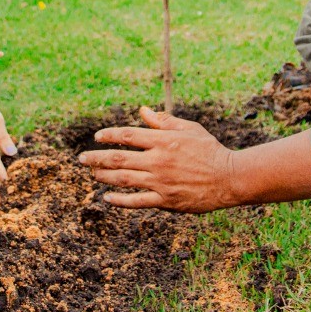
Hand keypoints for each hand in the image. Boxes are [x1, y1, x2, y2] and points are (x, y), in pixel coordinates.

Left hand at [78, 106, 237, 213]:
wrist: (229, 177)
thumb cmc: (210, 150)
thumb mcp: (188, 129)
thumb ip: (164, 122)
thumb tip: (143, 110)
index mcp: (163, 141)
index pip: (127, 136)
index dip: (109, 136)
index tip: (97, 137)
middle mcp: (158, 160)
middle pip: (119, 158)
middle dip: (97, 158)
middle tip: (82, 159)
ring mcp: (160, 182)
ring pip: (124, 179)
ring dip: (103, 176)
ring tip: (92, 174)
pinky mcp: (166, 200)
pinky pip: (137, 201)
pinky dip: (120, 200)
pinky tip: (107, 197)